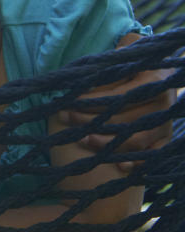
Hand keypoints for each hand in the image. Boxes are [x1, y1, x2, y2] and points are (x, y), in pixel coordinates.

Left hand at [57, 67, 173, 171]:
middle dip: (91, 121)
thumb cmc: (131, 70)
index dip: (91, 101)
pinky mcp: (166, 138)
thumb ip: (104, 69)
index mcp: (152, 81)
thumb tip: (76, 79)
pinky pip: (153, 154)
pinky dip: (137, 162)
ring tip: (83, 140)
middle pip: (123, 119)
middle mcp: (163, 103)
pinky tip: (120, 166)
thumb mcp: (120, 64)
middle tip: (66, 119)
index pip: (116, 96)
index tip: (68, 102)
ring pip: (135, 139)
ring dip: (107, 142)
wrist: (161, 79)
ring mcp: (166, 122)